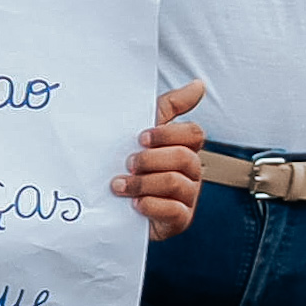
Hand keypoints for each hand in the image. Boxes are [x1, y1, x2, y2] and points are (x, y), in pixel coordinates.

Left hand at [117, 80, 209, 237]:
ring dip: (143, 183)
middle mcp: (190, 172)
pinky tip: (134, 203)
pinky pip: (173, 211)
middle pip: (184, 158)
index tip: (140, 137)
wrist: (107, 204)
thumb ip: (171, 106)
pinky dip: (150, 205)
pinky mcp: (178, 220)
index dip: (167, 134)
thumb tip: (198, 85)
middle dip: (150, 160)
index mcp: (184, 149)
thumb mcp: (144, 129)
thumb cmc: (129, 163)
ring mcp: (187, 197)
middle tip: (127, 163)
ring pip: (176, 183)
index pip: (193, 134)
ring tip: (120, 185)